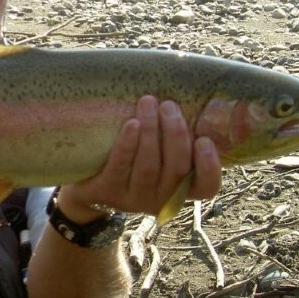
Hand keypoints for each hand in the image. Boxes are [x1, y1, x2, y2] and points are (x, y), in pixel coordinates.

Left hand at [57, 95, 220, 219]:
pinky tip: (132, 123)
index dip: (210, 166)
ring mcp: (134, 199)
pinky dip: (128, 143)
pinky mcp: (109, 192)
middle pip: (176, 169)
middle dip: (175, 134)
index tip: (204, 140)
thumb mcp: (160, 153)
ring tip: (148, 102)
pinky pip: (120, 166)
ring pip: (148, 166)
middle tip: (169, 105)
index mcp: (180, 189)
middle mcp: (161, 199)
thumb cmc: (134, 158)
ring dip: (151, 131)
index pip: (206, 187)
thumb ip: (176, 136)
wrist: (89, 183)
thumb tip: (196, 98)